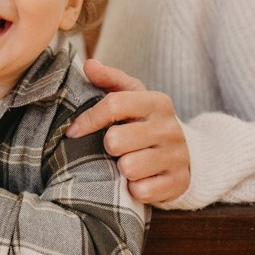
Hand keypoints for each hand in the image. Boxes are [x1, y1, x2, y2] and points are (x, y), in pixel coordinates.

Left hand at [66, 59, 189, 203]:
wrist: (181, 155)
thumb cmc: (143, 123)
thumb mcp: (131, 97)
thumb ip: (109, 80)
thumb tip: (88, 65)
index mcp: (157, 102)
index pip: (113, 105)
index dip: (88, 119)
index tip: (73, 131)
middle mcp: (170, 128)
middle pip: (116, 141)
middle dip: (109, 147)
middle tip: (116, 148)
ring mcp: (177, 156)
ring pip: (128, 168)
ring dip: (121, 169)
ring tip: (128, 162)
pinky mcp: (179, 182)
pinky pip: (141, 190)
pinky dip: (134, 188)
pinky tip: (140, 179)